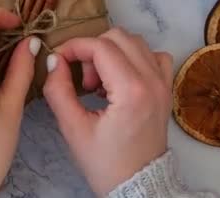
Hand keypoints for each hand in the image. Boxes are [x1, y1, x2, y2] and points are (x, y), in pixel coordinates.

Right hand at [43, 28, 173, 194]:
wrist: (137, 185)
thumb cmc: (105, 163)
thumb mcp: (73, 129)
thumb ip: (58, 90)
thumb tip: (53, 60)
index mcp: (132, 92)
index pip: (100, 46)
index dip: (74, 47)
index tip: (58, 60)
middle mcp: (153, 81)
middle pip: (118, 37)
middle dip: (92, 50)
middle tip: (82, 79)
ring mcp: (164, 83)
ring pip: (135, 42)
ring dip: (111, 53)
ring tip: (99, 82)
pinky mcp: (166, 89)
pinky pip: (153, 56)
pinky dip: (133, 58)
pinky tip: (119, 79)